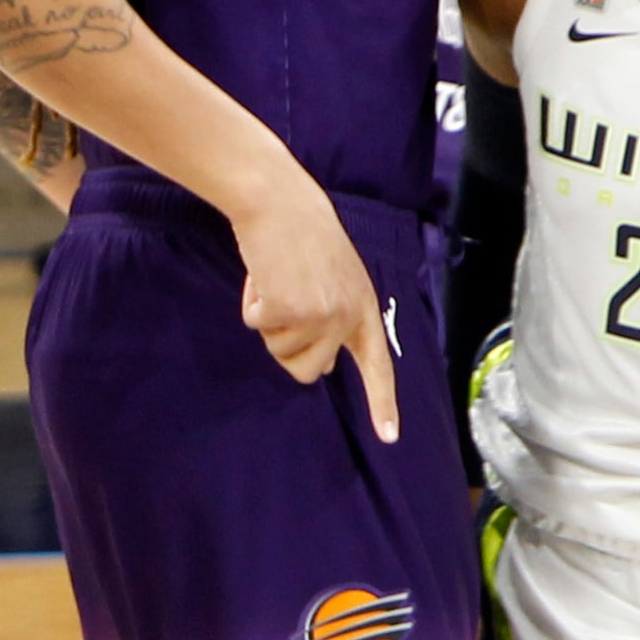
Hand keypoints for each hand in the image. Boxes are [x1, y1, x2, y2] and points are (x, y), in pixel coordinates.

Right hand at [229, 164, 398, 442]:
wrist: (279, 201)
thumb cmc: (301, 234)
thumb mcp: (335, 278)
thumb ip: (337, 320)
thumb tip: (328, 367)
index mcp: (363, 307)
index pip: (378, 365)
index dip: (382, 403)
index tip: (388, 438)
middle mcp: (346, 316)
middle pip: (309, 371)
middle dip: (287, 346)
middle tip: (285, 300)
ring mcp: (319, 315)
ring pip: (278, 350)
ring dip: (268, 318)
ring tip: (279, 278)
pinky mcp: (288, 310)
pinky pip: (256, 324)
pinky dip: (251, 301)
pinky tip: (264, 273)